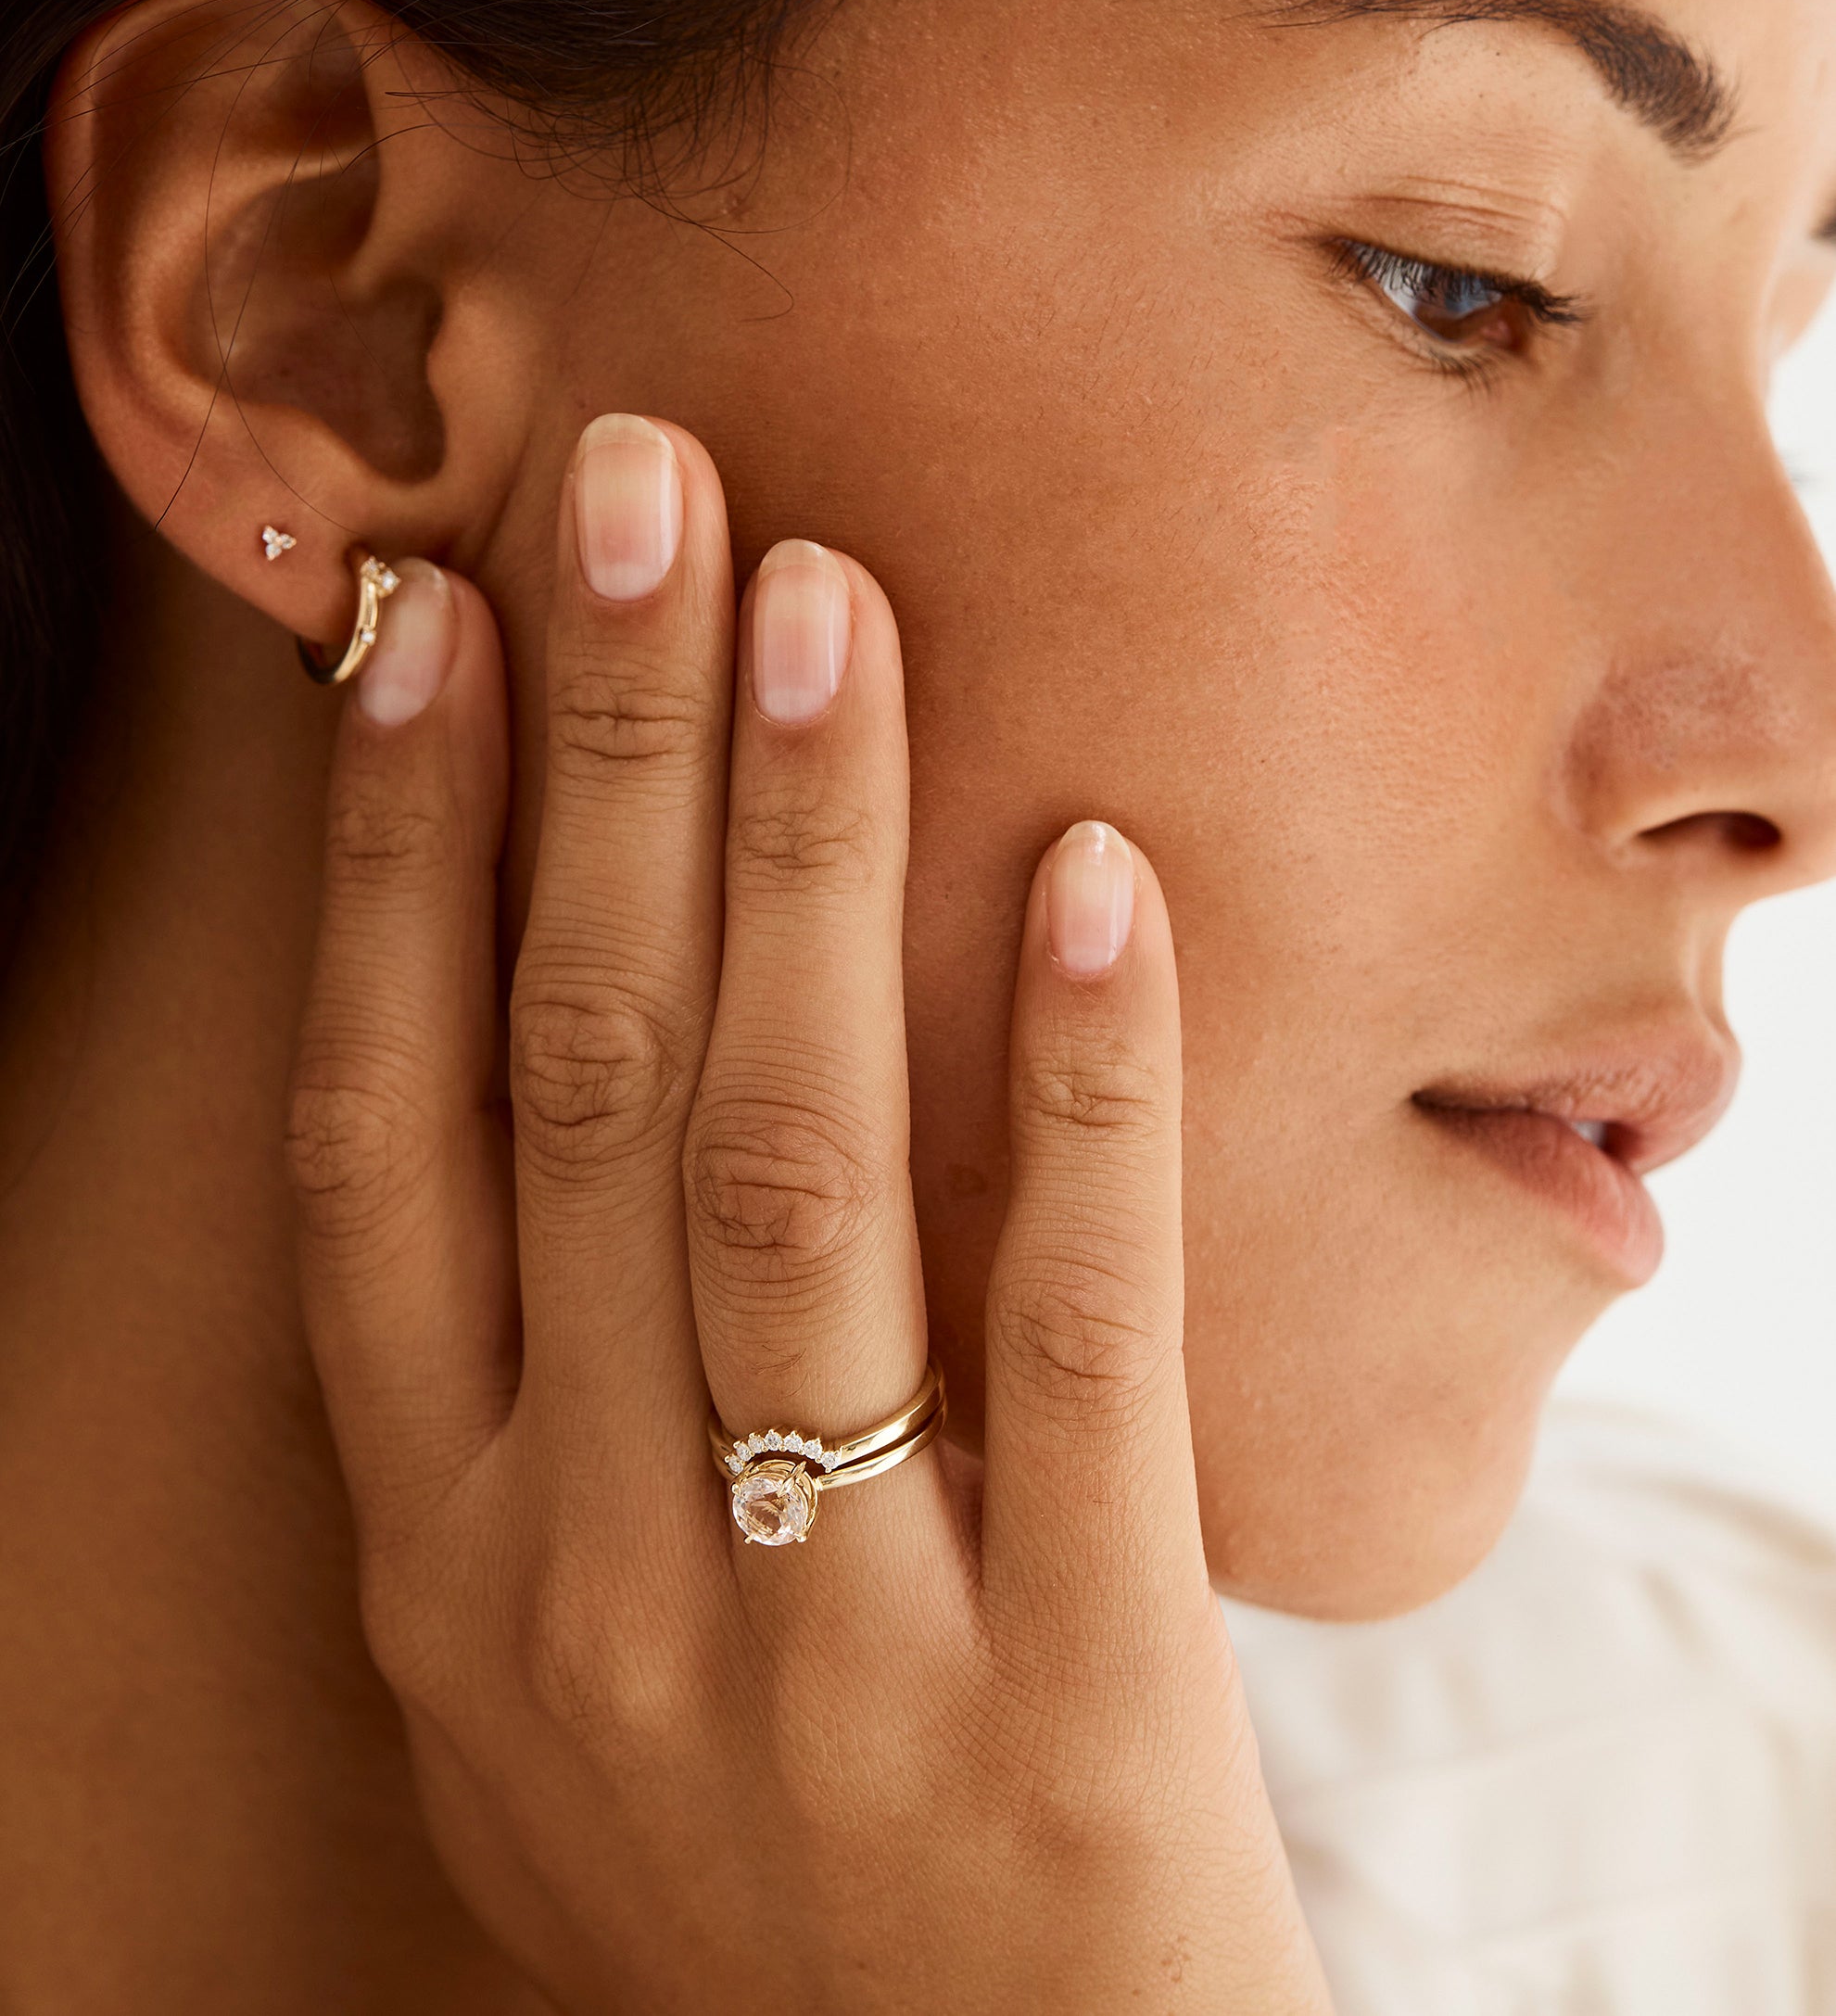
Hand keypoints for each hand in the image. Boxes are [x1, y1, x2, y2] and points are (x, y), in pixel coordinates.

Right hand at [287, 414, 1329, 2012]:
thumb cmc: (738, 1881)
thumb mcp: (540, 1674)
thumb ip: (509, 1418)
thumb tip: (480, 1071)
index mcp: (448, 1550)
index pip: (379, 1134)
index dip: (385, 860)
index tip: (414, 617)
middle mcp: (592, 1573)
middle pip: (577, 1088)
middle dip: (597, 763)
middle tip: (631, 487)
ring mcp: (823, 1640)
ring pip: (790, 1173)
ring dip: (805, 860)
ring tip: (824, 603)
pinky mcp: (1069, 1700)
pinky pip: (1075, 1341)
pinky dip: (1083, 1092)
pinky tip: (1099, 871)